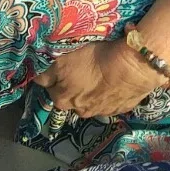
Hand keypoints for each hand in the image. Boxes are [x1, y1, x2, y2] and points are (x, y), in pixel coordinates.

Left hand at [37, 37, 160, 118]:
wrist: (132, 67)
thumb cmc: (96, 59)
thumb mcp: (64, 61)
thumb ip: (49, 72)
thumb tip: (37, 79)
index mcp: (62, 98)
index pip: (48, 87)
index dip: (53, 76)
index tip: (58, 67)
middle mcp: (78, 110)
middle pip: (70, 98)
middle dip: (72, 88)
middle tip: (80, 71)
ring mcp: (100, 112)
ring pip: (90, 102)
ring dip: (91, 92)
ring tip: (100, 76)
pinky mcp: (119, 109)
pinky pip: (110, 102)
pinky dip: (109, 94)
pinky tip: (114, 82)